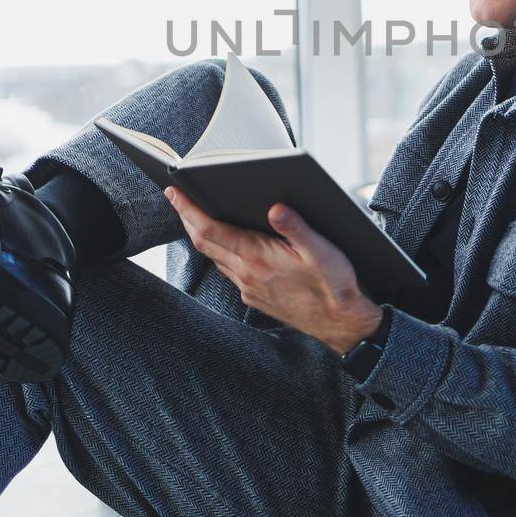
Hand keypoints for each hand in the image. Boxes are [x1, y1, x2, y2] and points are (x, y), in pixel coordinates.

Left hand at [163, 187, 383, 352]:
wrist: (342, 325)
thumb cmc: (334, 287)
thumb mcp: (321, 250)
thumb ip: (296, 227)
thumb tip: (275, 207)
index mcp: (257, 259)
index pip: (209, 230)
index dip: (187, 210)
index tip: (173, 192)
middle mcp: (246, 275)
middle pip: (204, 243)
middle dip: (187, 218)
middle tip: (177, 197)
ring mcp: (249, 288)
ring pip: (215, 258)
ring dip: (202, 236)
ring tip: (197, 216)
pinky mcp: (255, 297)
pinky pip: (229, 271)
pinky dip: (220, 253)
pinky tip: (229, 245)